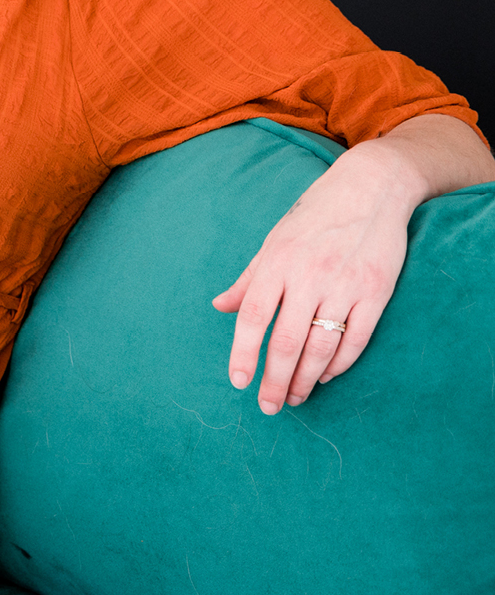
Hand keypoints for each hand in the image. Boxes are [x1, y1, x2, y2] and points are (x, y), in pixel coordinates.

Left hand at [212, 142, 418, 414]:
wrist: (368, 189)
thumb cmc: (313, 216)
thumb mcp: (274, 241)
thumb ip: (249, 278)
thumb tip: (219, 306)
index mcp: (277, 261)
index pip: (253, 316)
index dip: (243, 353)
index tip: (237, 381)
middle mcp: (308, 275)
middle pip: (286, 341)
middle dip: (274, 380)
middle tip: (268, 405)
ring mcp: (344, 285)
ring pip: (321, 347)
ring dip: (306, 379)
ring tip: (295, 398)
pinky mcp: (375, 293)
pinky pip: (356, 340)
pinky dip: (339, 364)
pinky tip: (325, 377)